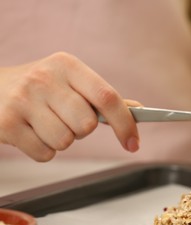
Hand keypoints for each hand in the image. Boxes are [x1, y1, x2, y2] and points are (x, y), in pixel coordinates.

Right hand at [0, 52, 139, 160]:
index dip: (125, 123)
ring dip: (62, 141)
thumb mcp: (71, 81)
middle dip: (82, 130)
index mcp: (67, 65)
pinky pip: (45, 154)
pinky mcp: (7, 124)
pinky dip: (44, 150)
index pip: (107, 97)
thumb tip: (139, 110)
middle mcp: (44, 78)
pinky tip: (32, 132)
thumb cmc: (42, 88)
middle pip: (86, 125)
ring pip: (66, 142)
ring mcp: (22, 100)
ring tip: (47, 124)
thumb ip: (103, 97)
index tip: (133, 144)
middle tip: (67, 119)